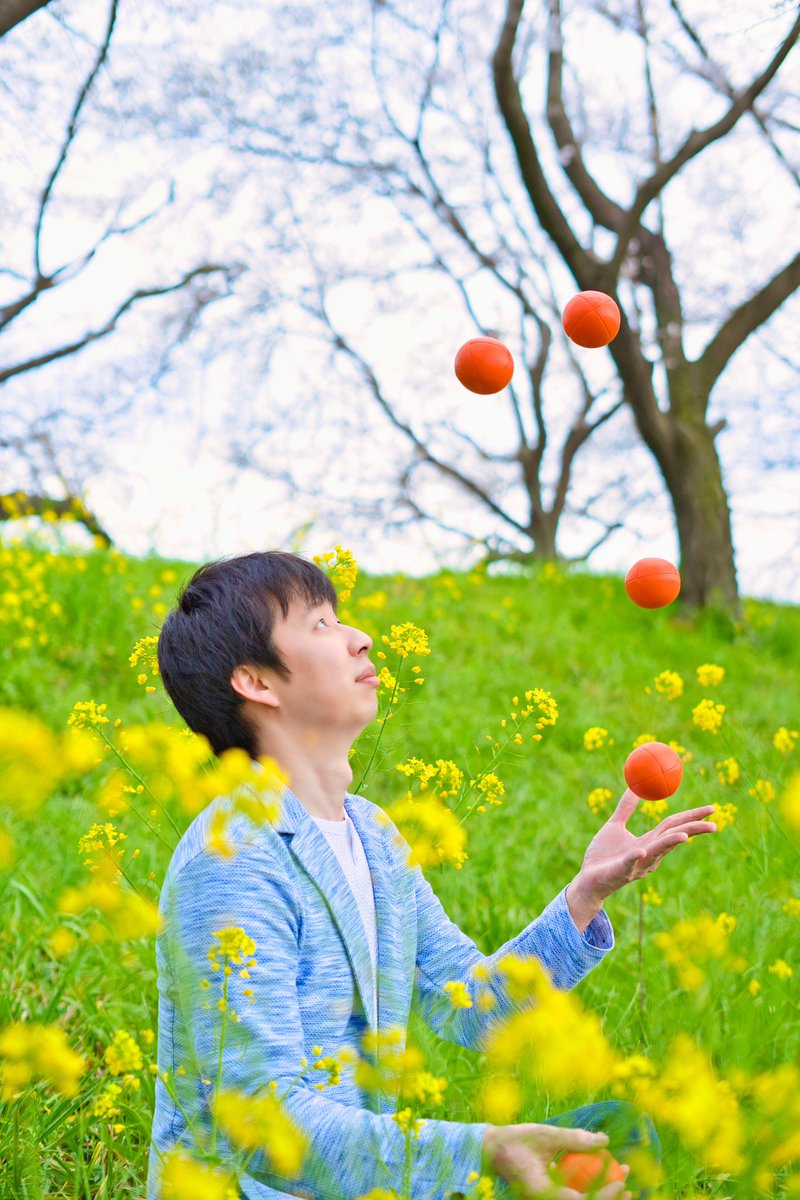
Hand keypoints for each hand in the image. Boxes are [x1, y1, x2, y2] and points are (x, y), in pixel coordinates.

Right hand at [482, 1123, 632, 1199]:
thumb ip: (573, 1138)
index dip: (603, 1196)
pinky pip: (573, 1197)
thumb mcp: (544, 1134)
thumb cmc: (515, 1140)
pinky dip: (590, 1189)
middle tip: (629, 1189)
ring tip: (622, 1182)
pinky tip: (603, 1175)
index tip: (621, 1181)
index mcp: (543, 1194)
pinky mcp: (549, 1197)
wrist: (492, 1151)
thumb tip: (605, 1140)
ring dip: (601, 1196)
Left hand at [575, 788, 716, 904]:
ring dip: (670, 843)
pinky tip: (641, 851)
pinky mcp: (620, 872)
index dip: (693, 817)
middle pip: (674, 838)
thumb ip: (625, 808)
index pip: (675, 826)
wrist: (587, 879)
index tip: (712, 809)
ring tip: (685, 835)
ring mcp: (637, 864)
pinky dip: (635, 857)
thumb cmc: (603, 855)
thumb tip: (634, 786)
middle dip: (694, 831)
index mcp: (649, 841)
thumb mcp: (614, 826)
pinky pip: (629, 863)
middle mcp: (649, 854)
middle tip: (714, 824)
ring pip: (657, 851)